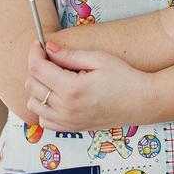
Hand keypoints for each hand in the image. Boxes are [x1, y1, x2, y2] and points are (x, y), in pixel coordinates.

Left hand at [25, 40, 151, 130]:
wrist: (141, 102)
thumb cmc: (124, 78)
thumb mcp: (98, 59)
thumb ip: (70, 55)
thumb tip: (48, 48)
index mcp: (72, 88)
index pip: (37, 68)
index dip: (34, 52)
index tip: (38, 45)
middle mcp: (66, 108)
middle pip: (31, 85)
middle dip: (37, 68)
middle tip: (52, 59)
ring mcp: (68, 121)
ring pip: (33, 104)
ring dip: (38, 88)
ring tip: (55, 78)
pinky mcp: (72, 128)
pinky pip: (44, 121)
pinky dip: (44, 108)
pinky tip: (58, 96)